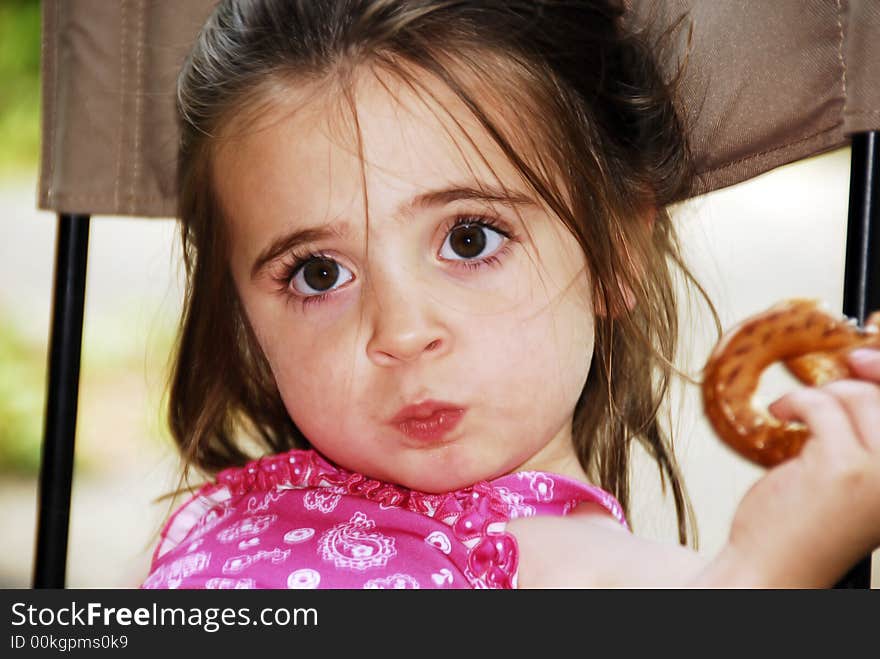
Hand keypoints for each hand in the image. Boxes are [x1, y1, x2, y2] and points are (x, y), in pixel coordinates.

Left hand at [723, 348, 879, 586]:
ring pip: (856, 398)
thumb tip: (865, 369)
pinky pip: (821, 406)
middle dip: (853, 380)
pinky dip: (795, 402)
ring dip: (819, 396)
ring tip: (795, 412)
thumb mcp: (857, 477)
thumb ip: (869, 434)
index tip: (863, 358)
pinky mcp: (842, 468)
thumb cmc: (812, 524)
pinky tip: (781, 414)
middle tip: (823, 379)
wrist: (775, 567)